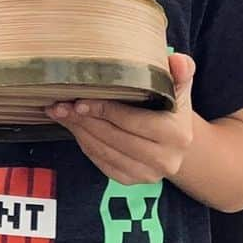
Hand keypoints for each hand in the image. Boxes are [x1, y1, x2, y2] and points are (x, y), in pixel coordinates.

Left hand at [47, 53, 195, 184]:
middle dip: (85, 120)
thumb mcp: (179, 86)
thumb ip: (182, 71)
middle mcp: (165, 160)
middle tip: (61, 105)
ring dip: (79, 131)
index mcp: (176, 134)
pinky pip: (101, 164)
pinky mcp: (132, 182)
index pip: (132, 121)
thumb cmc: (171, 107)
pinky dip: (84, 144)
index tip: (80, 99)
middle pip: (114, 138)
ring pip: (104, 152)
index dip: (104, 110)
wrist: (176, 141)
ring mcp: (148, 175)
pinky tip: (74, 127)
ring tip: (60, 113)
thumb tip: (179, 60)